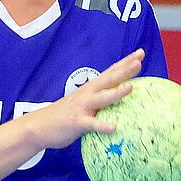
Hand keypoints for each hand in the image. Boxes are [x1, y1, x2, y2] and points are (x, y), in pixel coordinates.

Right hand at [18, 50, 144, 151]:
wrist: (41, 126)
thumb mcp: (85, 102)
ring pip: (102, 98)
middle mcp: (88, 94)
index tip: (140, 53)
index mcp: (92, 88)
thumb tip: (120, 96)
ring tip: (131, 87)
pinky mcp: (77, 122)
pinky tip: (114, 127)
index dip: (125, 62)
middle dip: (125, 70)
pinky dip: (102, 125)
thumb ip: (100, 98)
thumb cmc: (67, 115)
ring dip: (116, 93)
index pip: (111, 72)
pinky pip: (92, 124)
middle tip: (139, 61)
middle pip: (109, 79)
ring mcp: (82, 107)